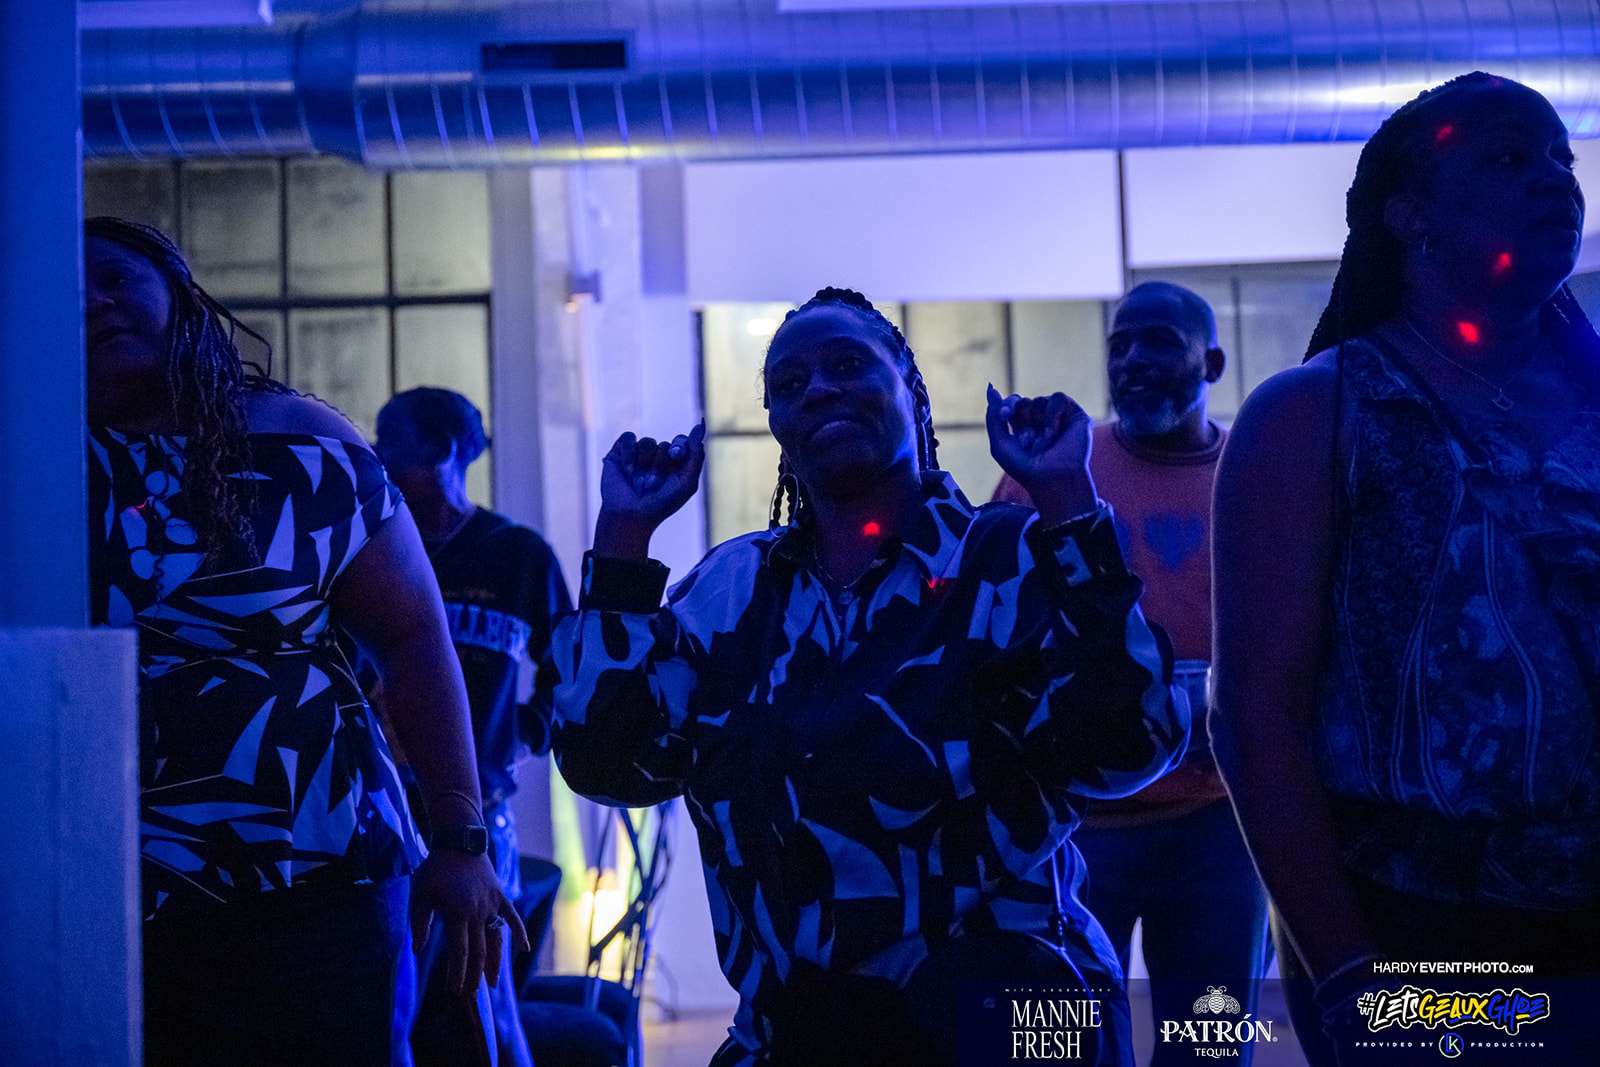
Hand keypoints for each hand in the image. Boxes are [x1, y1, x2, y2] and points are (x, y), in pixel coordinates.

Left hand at [410, 850, 529, 995]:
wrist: (459, 842)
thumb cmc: (435, 870)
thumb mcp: (420, 895)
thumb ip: (419, 924)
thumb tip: (416, 951)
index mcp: (457, 914)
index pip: (460, 951)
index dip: (458, 973)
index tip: (454, 990)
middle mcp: (478, 912)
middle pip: (480, 951)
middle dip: (475, 975)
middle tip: (471, 995)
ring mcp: (492, 905)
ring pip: (497, 940)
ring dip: (495, 963)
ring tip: (492, 983)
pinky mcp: (501, 897)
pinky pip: (512, 918)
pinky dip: (519, 933)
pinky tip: (523, 949)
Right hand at [596, 423, 706, 553]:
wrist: (630, 516)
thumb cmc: (661, 504)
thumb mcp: (687, 483)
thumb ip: (696, 455)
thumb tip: (700, 425)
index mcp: (673, 465)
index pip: (681, 442)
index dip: (680, 447)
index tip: (676, 456)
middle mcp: (656, 459)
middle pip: (665, 445)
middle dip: (660, 465)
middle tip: (654, 484)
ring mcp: (637, 455)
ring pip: (647, 441)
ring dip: (645, 463)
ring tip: (638, 482)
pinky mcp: (619, 453)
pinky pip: (629, 437)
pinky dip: (629, 453)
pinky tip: (627, 470)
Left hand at [985, 384, 1095, 521]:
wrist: (1053, 480)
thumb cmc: (1026, 469)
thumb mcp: (1000, 445)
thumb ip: (993, 418)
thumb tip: (990, 388)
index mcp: (1024, 428)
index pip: (1013, 404)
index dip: (1007, 405)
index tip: (1003, 415)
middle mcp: (1041, 422)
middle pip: (1024, 401)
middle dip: (1021, 415)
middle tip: (1024, 436)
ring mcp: (1058, 418)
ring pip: (1040, 400)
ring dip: (1037, 421)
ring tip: (1044, 442)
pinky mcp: (1075, 415)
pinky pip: (1058, 398)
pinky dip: (1052, 413)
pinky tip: (1053, 429)